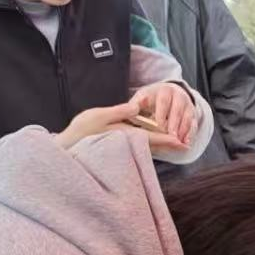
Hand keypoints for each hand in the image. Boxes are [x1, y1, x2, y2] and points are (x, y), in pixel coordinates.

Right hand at [56, 102, 188, 151]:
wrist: (68, 147)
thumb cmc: (81, 131)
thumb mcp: (99, 115)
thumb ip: (120, 111)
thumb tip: (138, 106)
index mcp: (126, 135)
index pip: (152, 137)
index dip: (168, 139)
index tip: (183, 143)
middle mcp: (128, 144)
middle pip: (153, 145)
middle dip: (169, 144)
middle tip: (186, 145)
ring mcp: (124, 147)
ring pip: (147, 147)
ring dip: (162, 146)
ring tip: (175, 144)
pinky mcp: (118, 147)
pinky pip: (139, 146)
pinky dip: (149, 144)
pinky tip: (154, 143)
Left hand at [129, 81, 194, 145]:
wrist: (169, 93)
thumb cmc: (151, 99)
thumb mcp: (142, 98)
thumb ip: (135, 105)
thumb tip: (127, 112)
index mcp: (163, 91)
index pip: (163, 102)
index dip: (161, 115)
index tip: (159, 126)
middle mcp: (177, 96)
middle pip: (176, 110)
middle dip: (174, 124)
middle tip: (170, 137)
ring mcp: (186, 104)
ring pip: (186, 117)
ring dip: (182, 130)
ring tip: (178, 142)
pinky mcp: (192, 113)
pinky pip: (193, 124)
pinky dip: (190, 134)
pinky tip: (186, 142)